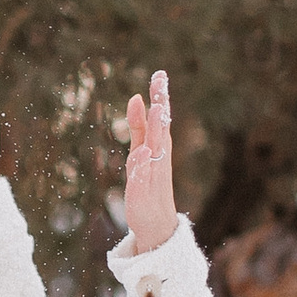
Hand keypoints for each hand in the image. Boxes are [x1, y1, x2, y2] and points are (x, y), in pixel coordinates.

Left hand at [122, 70, 175, 254]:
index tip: (160, 73)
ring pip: (155, 149)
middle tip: (161, 83)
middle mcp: (159, 156)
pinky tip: (141, 153)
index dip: (160, 95)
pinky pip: (143, 176)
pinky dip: (142, 165)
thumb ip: (138, 125)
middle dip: (161, 105)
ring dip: (157, 130)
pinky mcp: (143, 192)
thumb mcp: (140, 149)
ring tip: (157, 110)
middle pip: (161, 127)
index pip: (160, 116)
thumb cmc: (148, 182)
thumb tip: (135, 98)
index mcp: (158, 145)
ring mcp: (152, 174)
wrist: (156, 223)